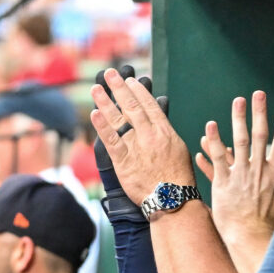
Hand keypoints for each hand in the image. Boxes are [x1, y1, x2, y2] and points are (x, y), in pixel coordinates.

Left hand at [92, 66, 168, 222]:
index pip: (149, 105)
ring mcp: (136, 147)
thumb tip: (159, 123)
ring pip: (119, 119)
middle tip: (110, 74)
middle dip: (120, 88)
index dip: (138, 92)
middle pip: (132, 107)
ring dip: (106, 101)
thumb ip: (166, 134)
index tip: (130, 81)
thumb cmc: (178, 178)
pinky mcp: (124, 161)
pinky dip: (102, 126)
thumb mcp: (179, 149)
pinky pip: (111, 141)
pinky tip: (94, 114)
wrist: (172, 199)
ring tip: (96, 87)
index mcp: (164, 131)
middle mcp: (149, 135)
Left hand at [196, 91, 273, 272]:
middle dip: (260, 112)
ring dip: (237, 119)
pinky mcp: (224, 182)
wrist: (255, 239)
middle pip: (260, 134)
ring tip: (237, 101)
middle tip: (259, 94)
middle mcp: (260, 170)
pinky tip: (209, 127)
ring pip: (239, 141)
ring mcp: (242, 174)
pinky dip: (214, 141)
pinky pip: (218, 157)